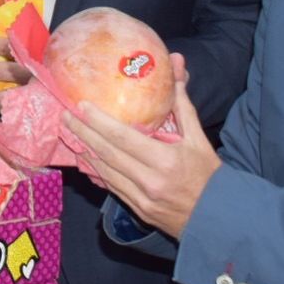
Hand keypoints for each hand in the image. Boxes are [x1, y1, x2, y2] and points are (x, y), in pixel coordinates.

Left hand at [61, 56, 220, 237]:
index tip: (81, 106)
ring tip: (70, 134)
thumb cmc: (209, 175)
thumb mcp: (198, 138)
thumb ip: (182, 104)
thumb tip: (176, 65)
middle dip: (82, 133)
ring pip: (104, 172)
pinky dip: (96, 171)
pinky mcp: (138, 210)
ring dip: (85, 152)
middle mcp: (149, 180)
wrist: (218, 218)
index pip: (122, 137)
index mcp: (165, 160)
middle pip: (106, 153)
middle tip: (65, 117)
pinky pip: (111, 187)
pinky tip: (86, 159)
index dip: (98, 121)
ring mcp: (141, 198)